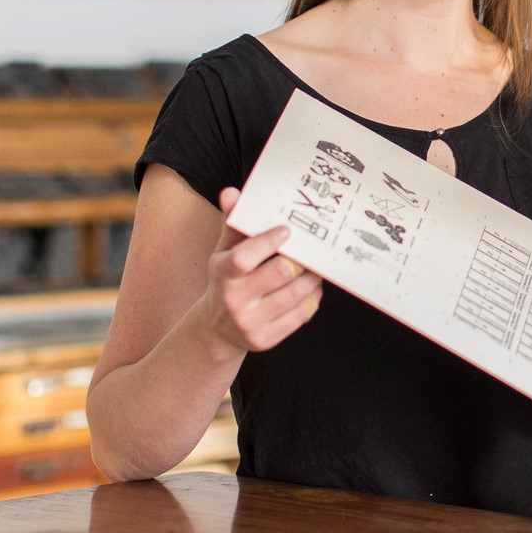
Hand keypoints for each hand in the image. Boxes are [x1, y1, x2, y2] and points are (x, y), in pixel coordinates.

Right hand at [194, 187, 323, 357]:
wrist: (216, 329)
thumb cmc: (226, 280)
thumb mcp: (223, 252)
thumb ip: (232, 223)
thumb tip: (231, 192)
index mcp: (223, 273)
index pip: (245, 257)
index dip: (269, 241)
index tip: (287, 230)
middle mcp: (234, 299)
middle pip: (281, 273)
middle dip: (301, 260)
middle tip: (311, 251)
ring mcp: (250, 322)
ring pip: (296, 295)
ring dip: (312, 279)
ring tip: (315, 269)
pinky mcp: (265, 340)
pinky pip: (301, 315)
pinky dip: (312, 299)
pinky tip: (311, 290)